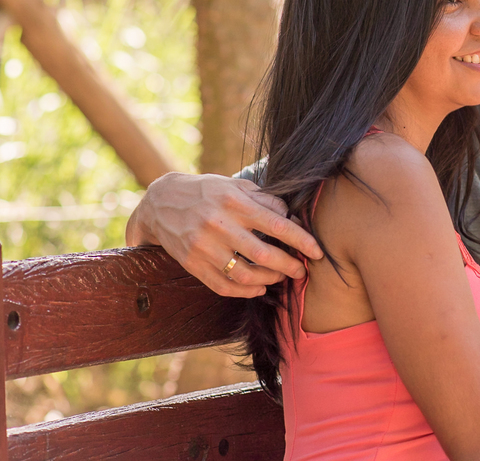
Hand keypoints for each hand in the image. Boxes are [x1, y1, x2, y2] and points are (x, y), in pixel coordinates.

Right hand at [126, 171, 323, 297]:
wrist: (160, 202)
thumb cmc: (207, 192)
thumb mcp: (235, 187)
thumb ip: (265, 200)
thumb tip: (292, 218)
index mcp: (235, 202)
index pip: (277, 225)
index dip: (302, 241)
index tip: (318, 252)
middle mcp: (219, 225)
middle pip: (264, 255)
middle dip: (289, 266)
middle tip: (301, 270)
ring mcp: (204, 247)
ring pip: (245, 275)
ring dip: (269, 280)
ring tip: (280, 276)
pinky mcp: (192, 264)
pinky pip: (224, 286)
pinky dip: (246, 291)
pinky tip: (259, 288)